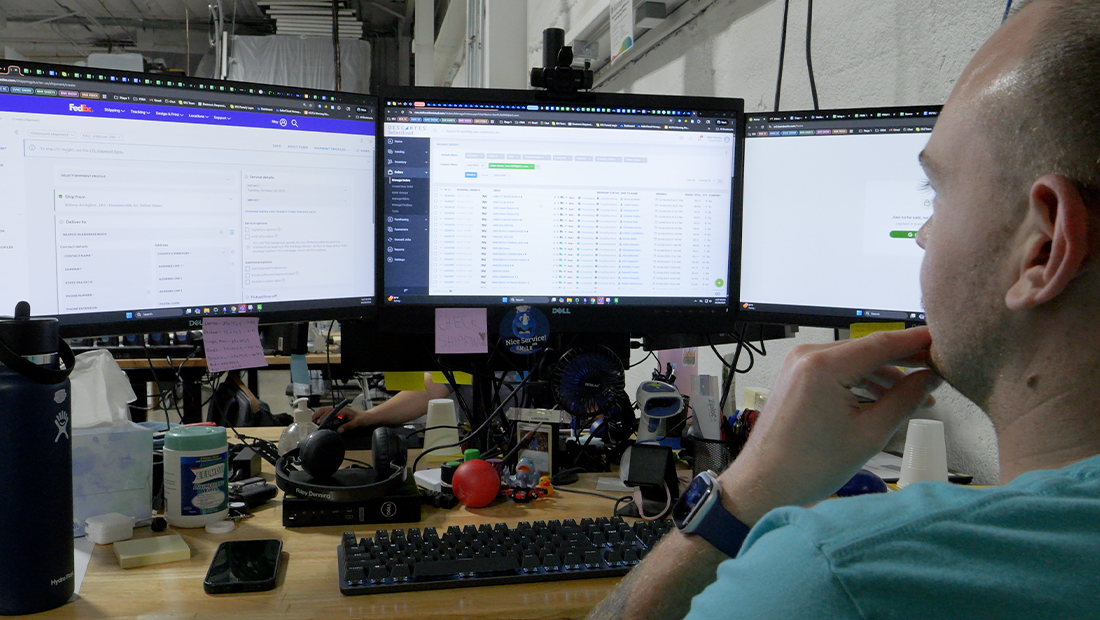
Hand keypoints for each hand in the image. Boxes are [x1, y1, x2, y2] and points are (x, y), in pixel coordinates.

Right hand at [311, 405, 370, 432]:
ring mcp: (340, 412)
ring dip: (320, 415)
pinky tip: (321, 423)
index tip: (319, 423)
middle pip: (327, 409)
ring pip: (327, 411)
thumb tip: (338, 431)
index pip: (331, 412)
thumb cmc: (364, 419)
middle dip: (319, 414)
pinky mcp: (340, 416)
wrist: (369, 417)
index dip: (324, 417)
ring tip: (313, 421)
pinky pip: (330, 415)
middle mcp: (340, 410)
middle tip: (312, 421)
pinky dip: (323, 417)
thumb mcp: (358, 423)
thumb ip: (349, 426)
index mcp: (344, 410)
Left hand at [719, 326, 940, 524]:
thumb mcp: (870, 434)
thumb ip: (904, 400)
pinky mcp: (796, 377)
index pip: (883, 343)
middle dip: (904, 360)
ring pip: (854, 359)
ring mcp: (798, 365)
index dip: (918, 342)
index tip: (944, 342)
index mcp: (823, 365)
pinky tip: (886, 396)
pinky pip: (837, 369)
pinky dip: (861, 380)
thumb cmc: (809, 466)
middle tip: (938, 370)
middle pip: (868, 348)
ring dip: (885, 373)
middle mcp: (807, 357)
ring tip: (917, 393)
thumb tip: (930, 378)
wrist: (765, 483)